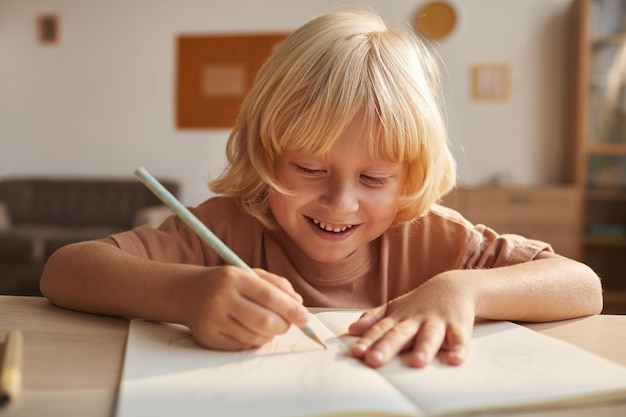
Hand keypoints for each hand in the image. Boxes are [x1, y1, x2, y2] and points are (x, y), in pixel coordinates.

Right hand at [181, 266, 309, 350]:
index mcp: (233, 278)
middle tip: (288, 324)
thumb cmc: (225, 283)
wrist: (186, 292)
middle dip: (283, 325)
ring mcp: (213, 320)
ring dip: (269, 334)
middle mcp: (221, 298)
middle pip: (263, 321)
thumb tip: (299, 304)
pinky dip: (253, 341)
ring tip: (266, 324)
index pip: (268, 296)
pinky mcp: (208, 338)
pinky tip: (249, 330)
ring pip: (254, 337)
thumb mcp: (248, 274)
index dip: (290, 309)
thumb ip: (276, 285)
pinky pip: (241, 346)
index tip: (305, 318)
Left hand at [348, 273, 475, 367]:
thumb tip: (352, 329)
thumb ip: (374, 319)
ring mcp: (437, 322)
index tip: (356, 353)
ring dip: (424, 348)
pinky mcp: (458, 326)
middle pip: (400, 334)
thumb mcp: (395, 308)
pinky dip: (459, 349)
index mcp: (399, 318)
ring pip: (430, 336)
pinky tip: (455, 360)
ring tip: (417, 362)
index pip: (380, 330)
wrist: (454, 286)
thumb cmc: (420, 303)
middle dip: (387, 347)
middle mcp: (416, 320)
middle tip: (374, 360)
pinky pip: (459, 339)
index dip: (368, 341)